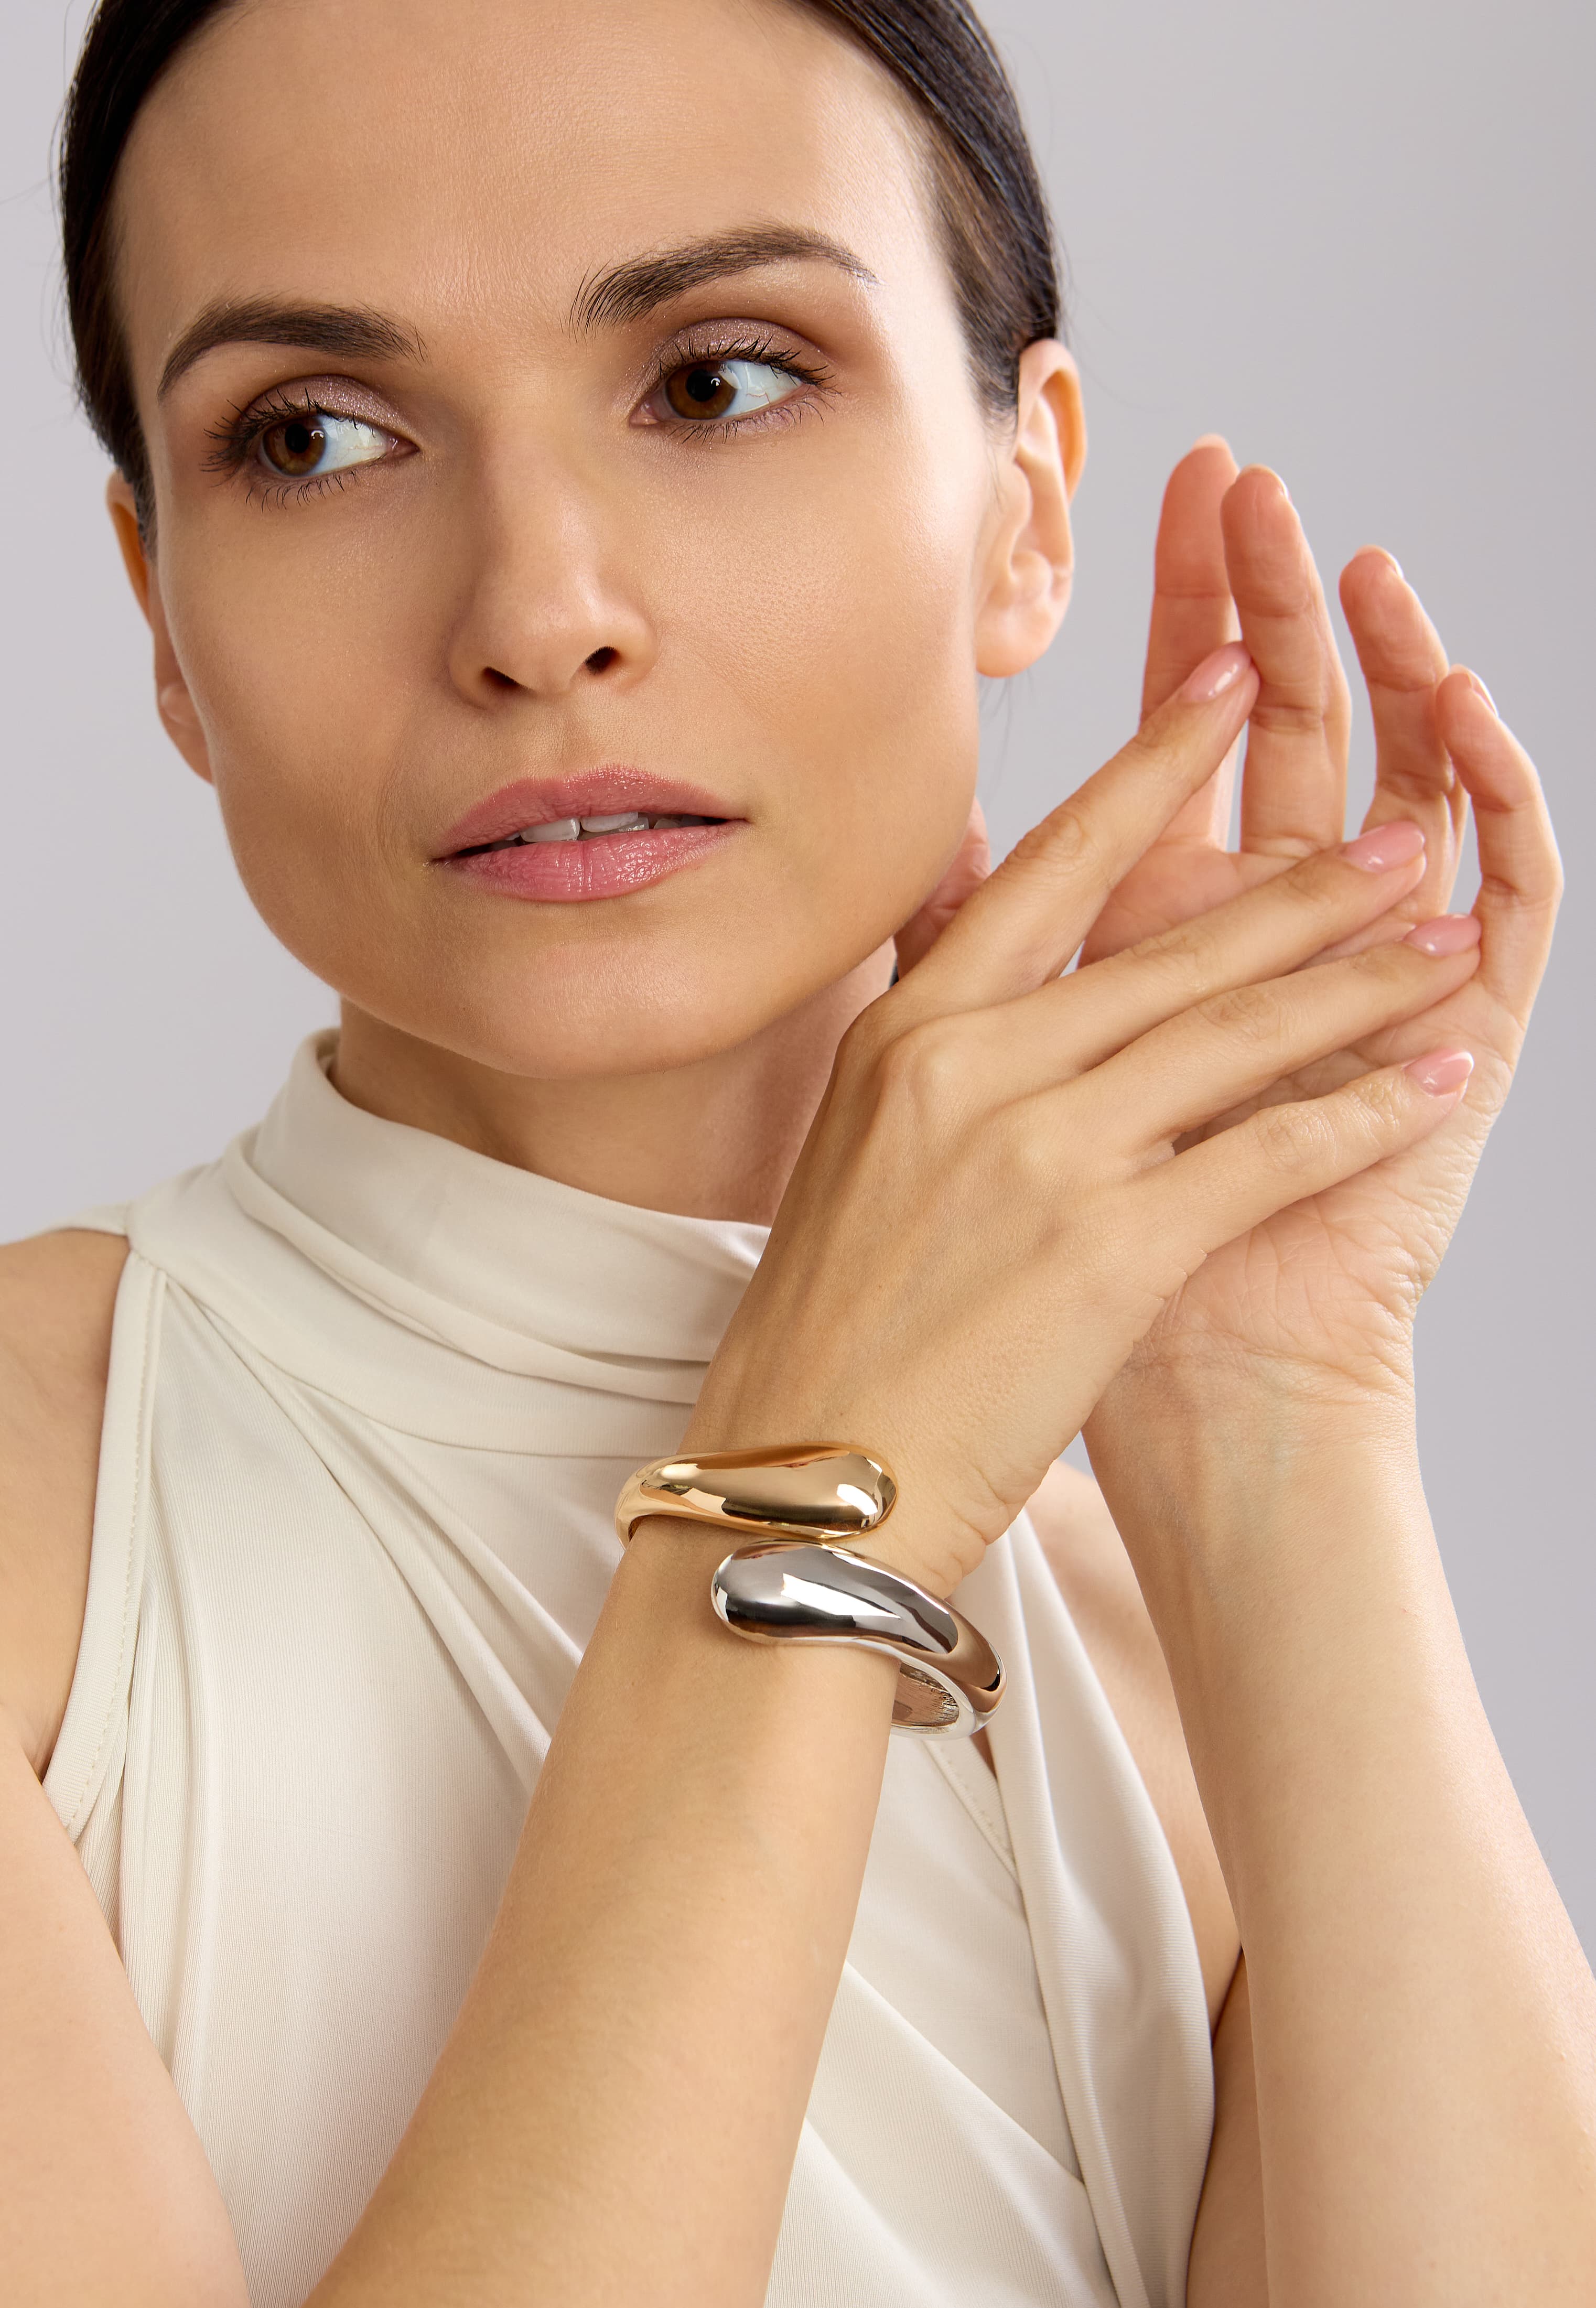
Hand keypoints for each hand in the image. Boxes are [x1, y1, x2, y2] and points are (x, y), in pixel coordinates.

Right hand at [688, 656, 1481, 1599]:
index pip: (1054, 864)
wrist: (801, 1475)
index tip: (1230, 677)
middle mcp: (971, 1066)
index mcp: (906, 1031)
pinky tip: (1436, 1079)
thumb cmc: (831, 1322)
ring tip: (1449, 937)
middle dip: (1305, 884)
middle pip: (1171, 943)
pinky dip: (1362, 1111)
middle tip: (1398, 832)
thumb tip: (971, 917)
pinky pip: (1267, 1151)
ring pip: (1234, 1032)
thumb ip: (927, 1028)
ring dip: (1360, 982)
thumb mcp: (856, 1143)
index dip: (1155, 764)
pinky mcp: (1109, 1247)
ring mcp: (1041, 1150)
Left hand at [1078, 444, 1560, 1450]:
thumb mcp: (1020, 1077)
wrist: (1186, 1390)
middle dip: (1273, 610)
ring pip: (1403, 783)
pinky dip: (1489, 798)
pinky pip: (1505, 893)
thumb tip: (939, 849)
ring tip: (1362, 557)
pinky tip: (1463, 705)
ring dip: (1387, 667)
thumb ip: (992, 956)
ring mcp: (1387, 978)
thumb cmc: (1085, 1253)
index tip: (1167, 498)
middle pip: (1296, 737)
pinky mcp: (1463, 1037)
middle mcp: (1291, 942)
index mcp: (1188, 935)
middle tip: (1251, 484)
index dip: (1183, 621)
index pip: (1195, 743)